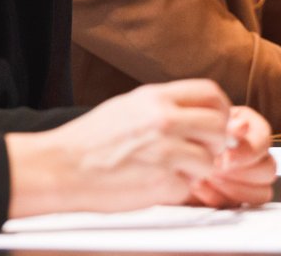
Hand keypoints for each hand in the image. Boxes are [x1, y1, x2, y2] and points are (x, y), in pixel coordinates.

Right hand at [6, 80, 267, 216]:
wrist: (61, 167)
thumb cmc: (89, 140)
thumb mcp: (128, 106)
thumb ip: (164, 107)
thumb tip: (198, 115)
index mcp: (154, 97)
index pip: (209, 91)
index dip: (220, 107)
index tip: (216, 120)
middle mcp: (164, 120)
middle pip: (218, 125)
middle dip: (214, 141)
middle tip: (199, 150)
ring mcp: (165, 152)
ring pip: (209, 161)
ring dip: (196, 169)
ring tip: (170, 168)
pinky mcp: (163, 183)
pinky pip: (188, 187)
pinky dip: (176, 189)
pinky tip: (153, 183)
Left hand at [190, 105, 274, 207]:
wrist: (160, 150)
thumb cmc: (180, 130)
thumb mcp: (198, 121)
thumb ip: (222, 126)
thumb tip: (240, 127)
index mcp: (248, 127)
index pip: (265, 140)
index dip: (249, 151)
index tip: (227, 157)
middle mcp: (251, 154)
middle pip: (268, 169)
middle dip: (241, 173)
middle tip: (216, 169)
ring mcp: (245, 178)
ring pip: (260, 192)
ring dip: (232, 187)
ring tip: (207, 177)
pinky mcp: (232, 197)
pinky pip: (238, 205)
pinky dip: (217, 198)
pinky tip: (198, 187)